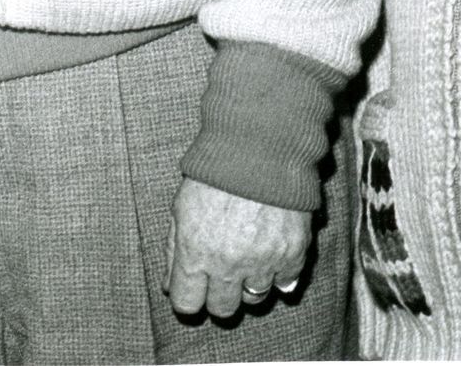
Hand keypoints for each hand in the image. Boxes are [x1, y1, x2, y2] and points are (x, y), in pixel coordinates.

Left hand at [164, 178, 309, 319]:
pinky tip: (270, 252)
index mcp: (195, 253)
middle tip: (222, 274)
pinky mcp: (291, 255)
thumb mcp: (180, 208)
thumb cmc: (214, 176)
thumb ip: (174, 251)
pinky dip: (279, 273)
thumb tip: (169, 286)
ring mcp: (262, 263)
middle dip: (219, 296)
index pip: (186, 304)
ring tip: (248, 256)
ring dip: (250, 283)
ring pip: (255, 299)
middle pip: (223, 309)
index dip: (188, 298)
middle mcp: (228, 266)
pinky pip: (286, 284)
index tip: (193, 289)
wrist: (258, 150)